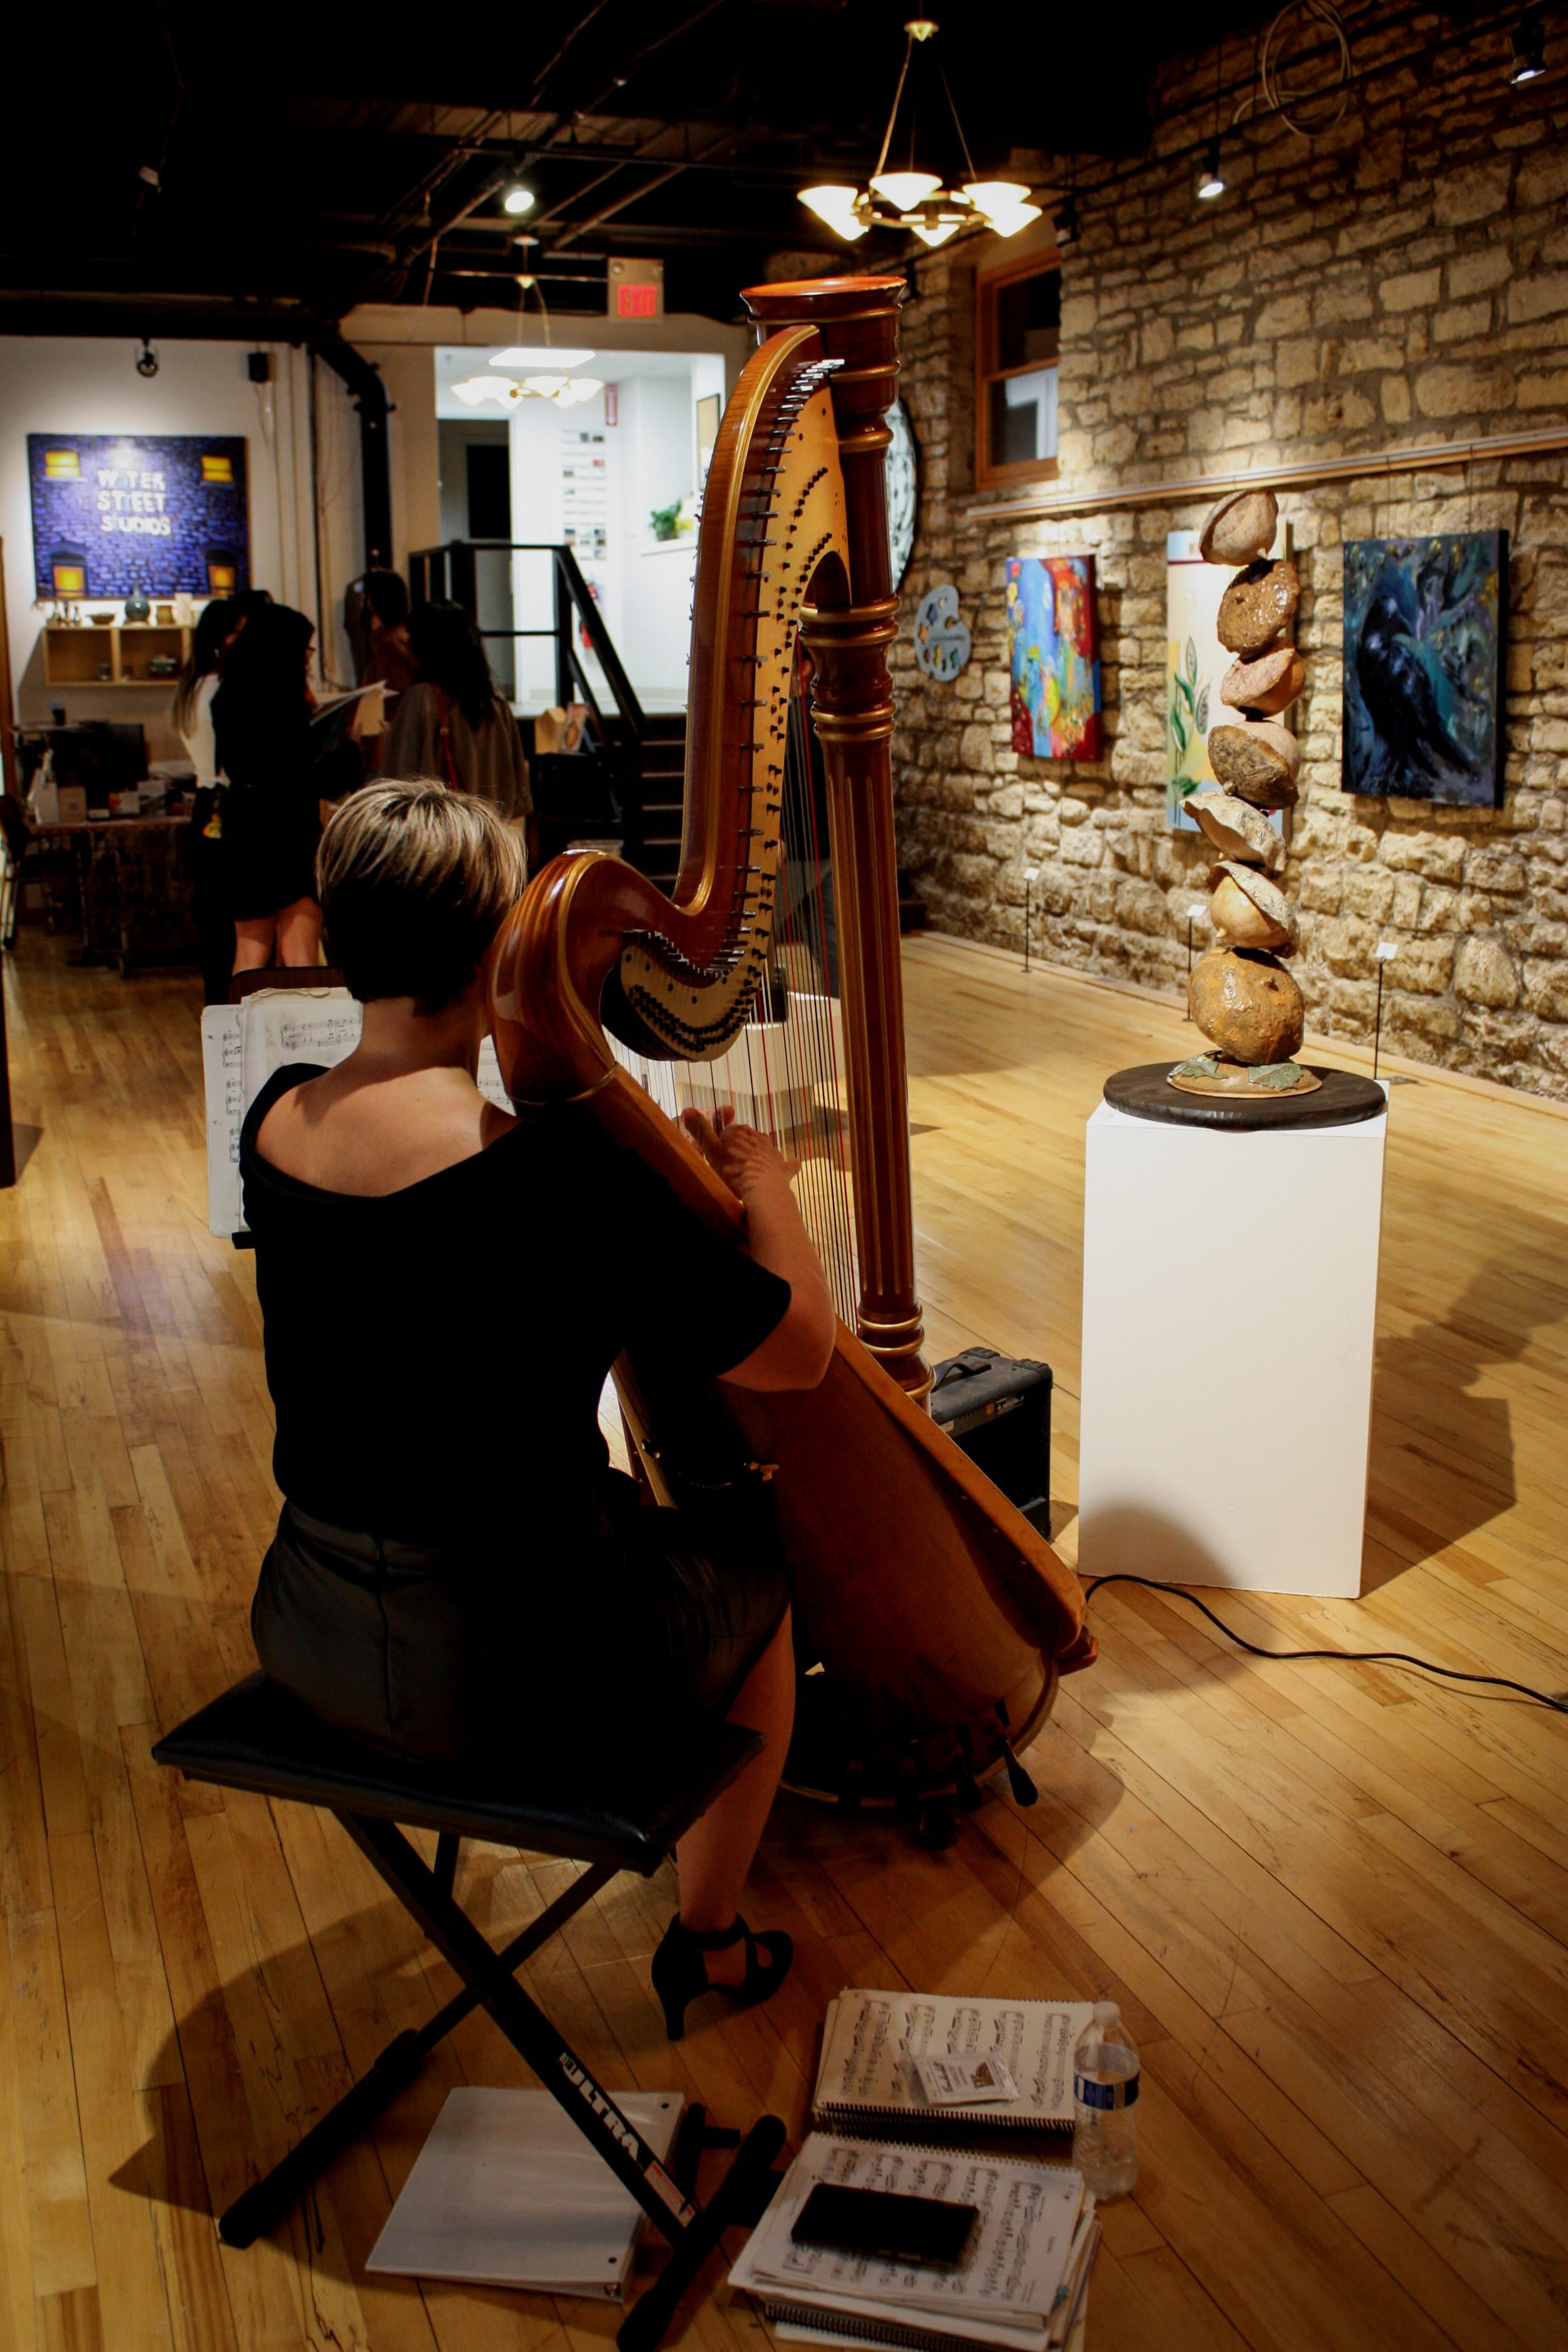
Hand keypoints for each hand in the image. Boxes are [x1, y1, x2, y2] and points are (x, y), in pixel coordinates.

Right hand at [681, 1104, 799, 1192]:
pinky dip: (789, 1164)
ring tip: (748, 1173)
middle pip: (744, 1141)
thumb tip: (687, 1108)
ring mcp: (772, 1151)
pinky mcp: (782, 1167)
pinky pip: (787, 1164)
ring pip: (762, 1150)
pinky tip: (794, 1163)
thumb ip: (700, 1130)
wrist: (762, 1189)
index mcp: (739, 1131)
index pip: (726, 1133)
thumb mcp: (711, 1151)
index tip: (716, 1157)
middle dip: (738, 1150)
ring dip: (756, 1156)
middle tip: (729, 1168)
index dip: (719, 1145)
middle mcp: (758, 1136)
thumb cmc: (733, 1171)